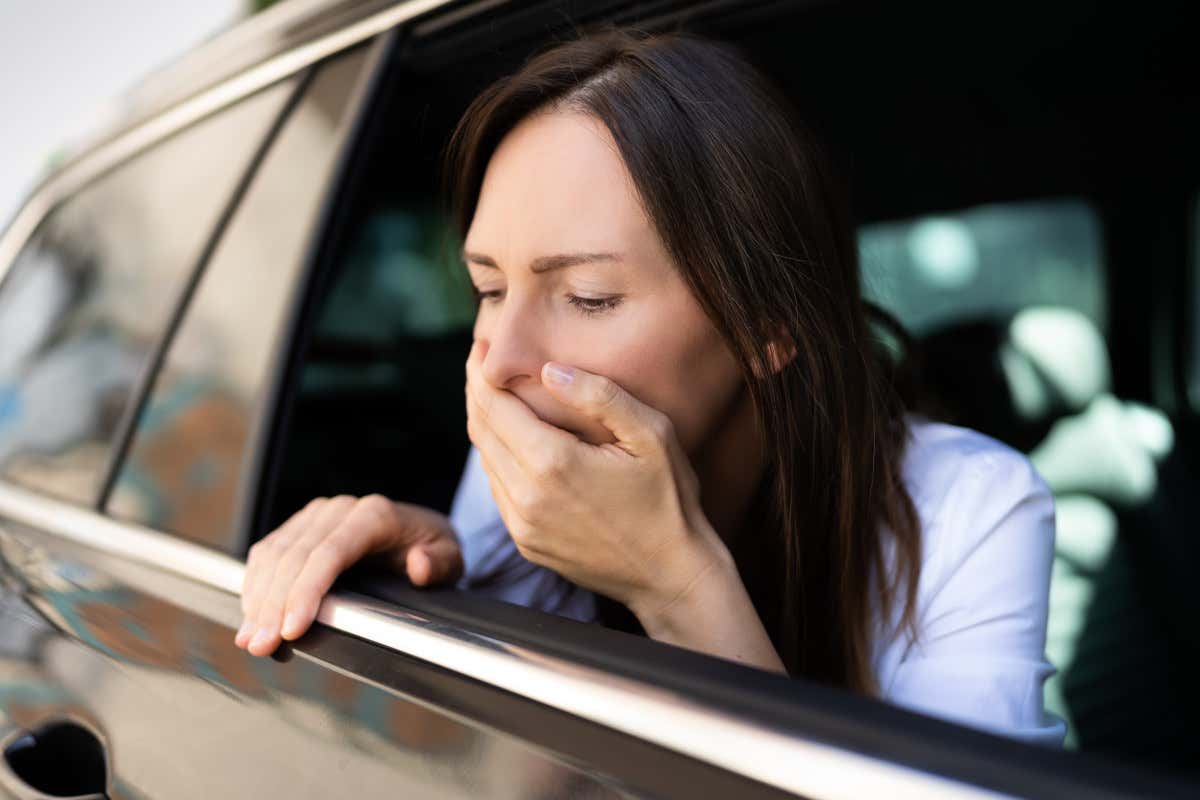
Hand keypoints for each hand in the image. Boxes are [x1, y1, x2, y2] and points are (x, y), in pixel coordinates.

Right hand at [235, 494, 462, 655]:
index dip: (305, 592)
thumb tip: (419, 565)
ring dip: (258, 599)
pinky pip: (268, 552)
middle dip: (273, 605)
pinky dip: (256, 585)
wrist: (420, 530)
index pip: (328, 552)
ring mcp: (317, 516)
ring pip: (274, 555)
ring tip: (251, 638)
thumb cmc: (433, 547)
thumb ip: (440, 564)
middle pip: (294, 557)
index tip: (292, 629)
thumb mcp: (451, 557)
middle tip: (261, 645)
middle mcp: (340, 509)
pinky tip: (251, 614)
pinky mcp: (300, 526)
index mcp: (375, 515)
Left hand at [464, 340, 730, 621]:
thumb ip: (599, 396)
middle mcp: (526, 497)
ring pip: (485, 460)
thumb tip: (549, 370)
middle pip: (480, 430)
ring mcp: (522, 525)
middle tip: (480, 362)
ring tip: (495, 396)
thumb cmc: (670, 501)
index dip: (480, 371)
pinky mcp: (527, 543)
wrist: (672, 576)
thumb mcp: (651, 435)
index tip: (479, 346)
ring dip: (485, 425)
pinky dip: (498, 458)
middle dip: (476, 391)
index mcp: (553, 463)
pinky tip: (515, 442)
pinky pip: (499, 490)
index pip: (493, 405)